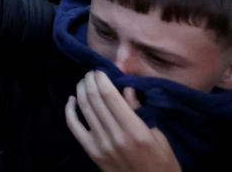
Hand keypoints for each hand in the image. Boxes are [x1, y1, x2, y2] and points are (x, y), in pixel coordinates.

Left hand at [65, 70, 180, 171]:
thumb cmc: (162, 163)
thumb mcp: (159, 136)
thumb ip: (140, 111)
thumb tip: (126, 88)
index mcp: (135, 131)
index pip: (110, 96)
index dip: (101, 78)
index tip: (100, 69)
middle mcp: (115, 137)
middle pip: (95, 99)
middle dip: (90, 80)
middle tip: (91, 72)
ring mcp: (101, 145)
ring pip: (84, 109)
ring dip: (81, 90)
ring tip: (84, 81)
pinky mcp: (92, 153)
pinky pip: (74, 127)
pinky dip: (69, 110)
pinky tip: (72, 99)